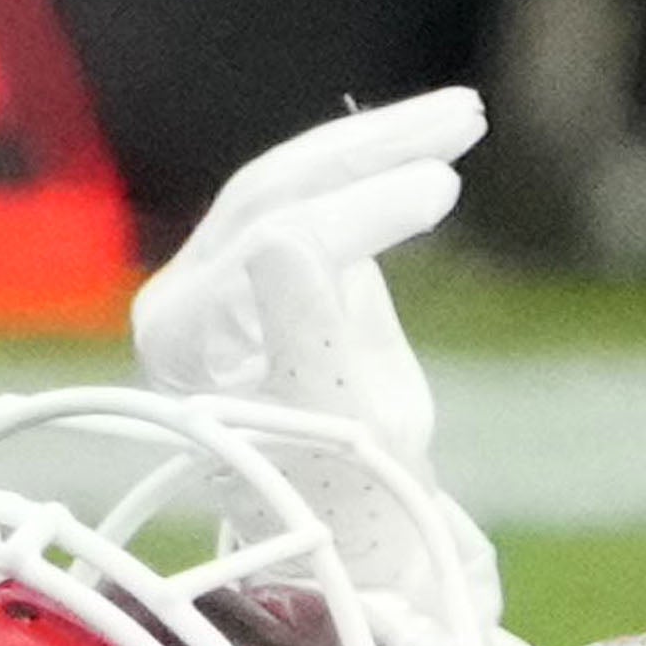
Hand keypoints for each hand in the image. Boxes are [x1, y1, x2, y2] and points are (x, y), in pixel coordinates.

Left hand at [126, 85, 485, 460]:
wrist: (348, 532)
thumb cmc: (345, 495)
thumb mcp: (341, 425)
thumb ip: (309, 331)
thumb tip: (285, 238)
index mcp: (180, 335)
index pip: (272, 241)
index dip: (361, 210)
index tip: (445, 188)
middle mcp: (183, 292)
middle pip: (275, 190)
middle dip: (372, 148)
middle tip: (466, 117)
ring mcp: (219, 271)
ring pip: (293, 180)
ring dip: (378, 142)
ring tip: (465, 113)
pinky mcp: (262, 263)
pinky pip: (312, 196)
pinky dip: (371, 165)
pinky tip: (428, 139)